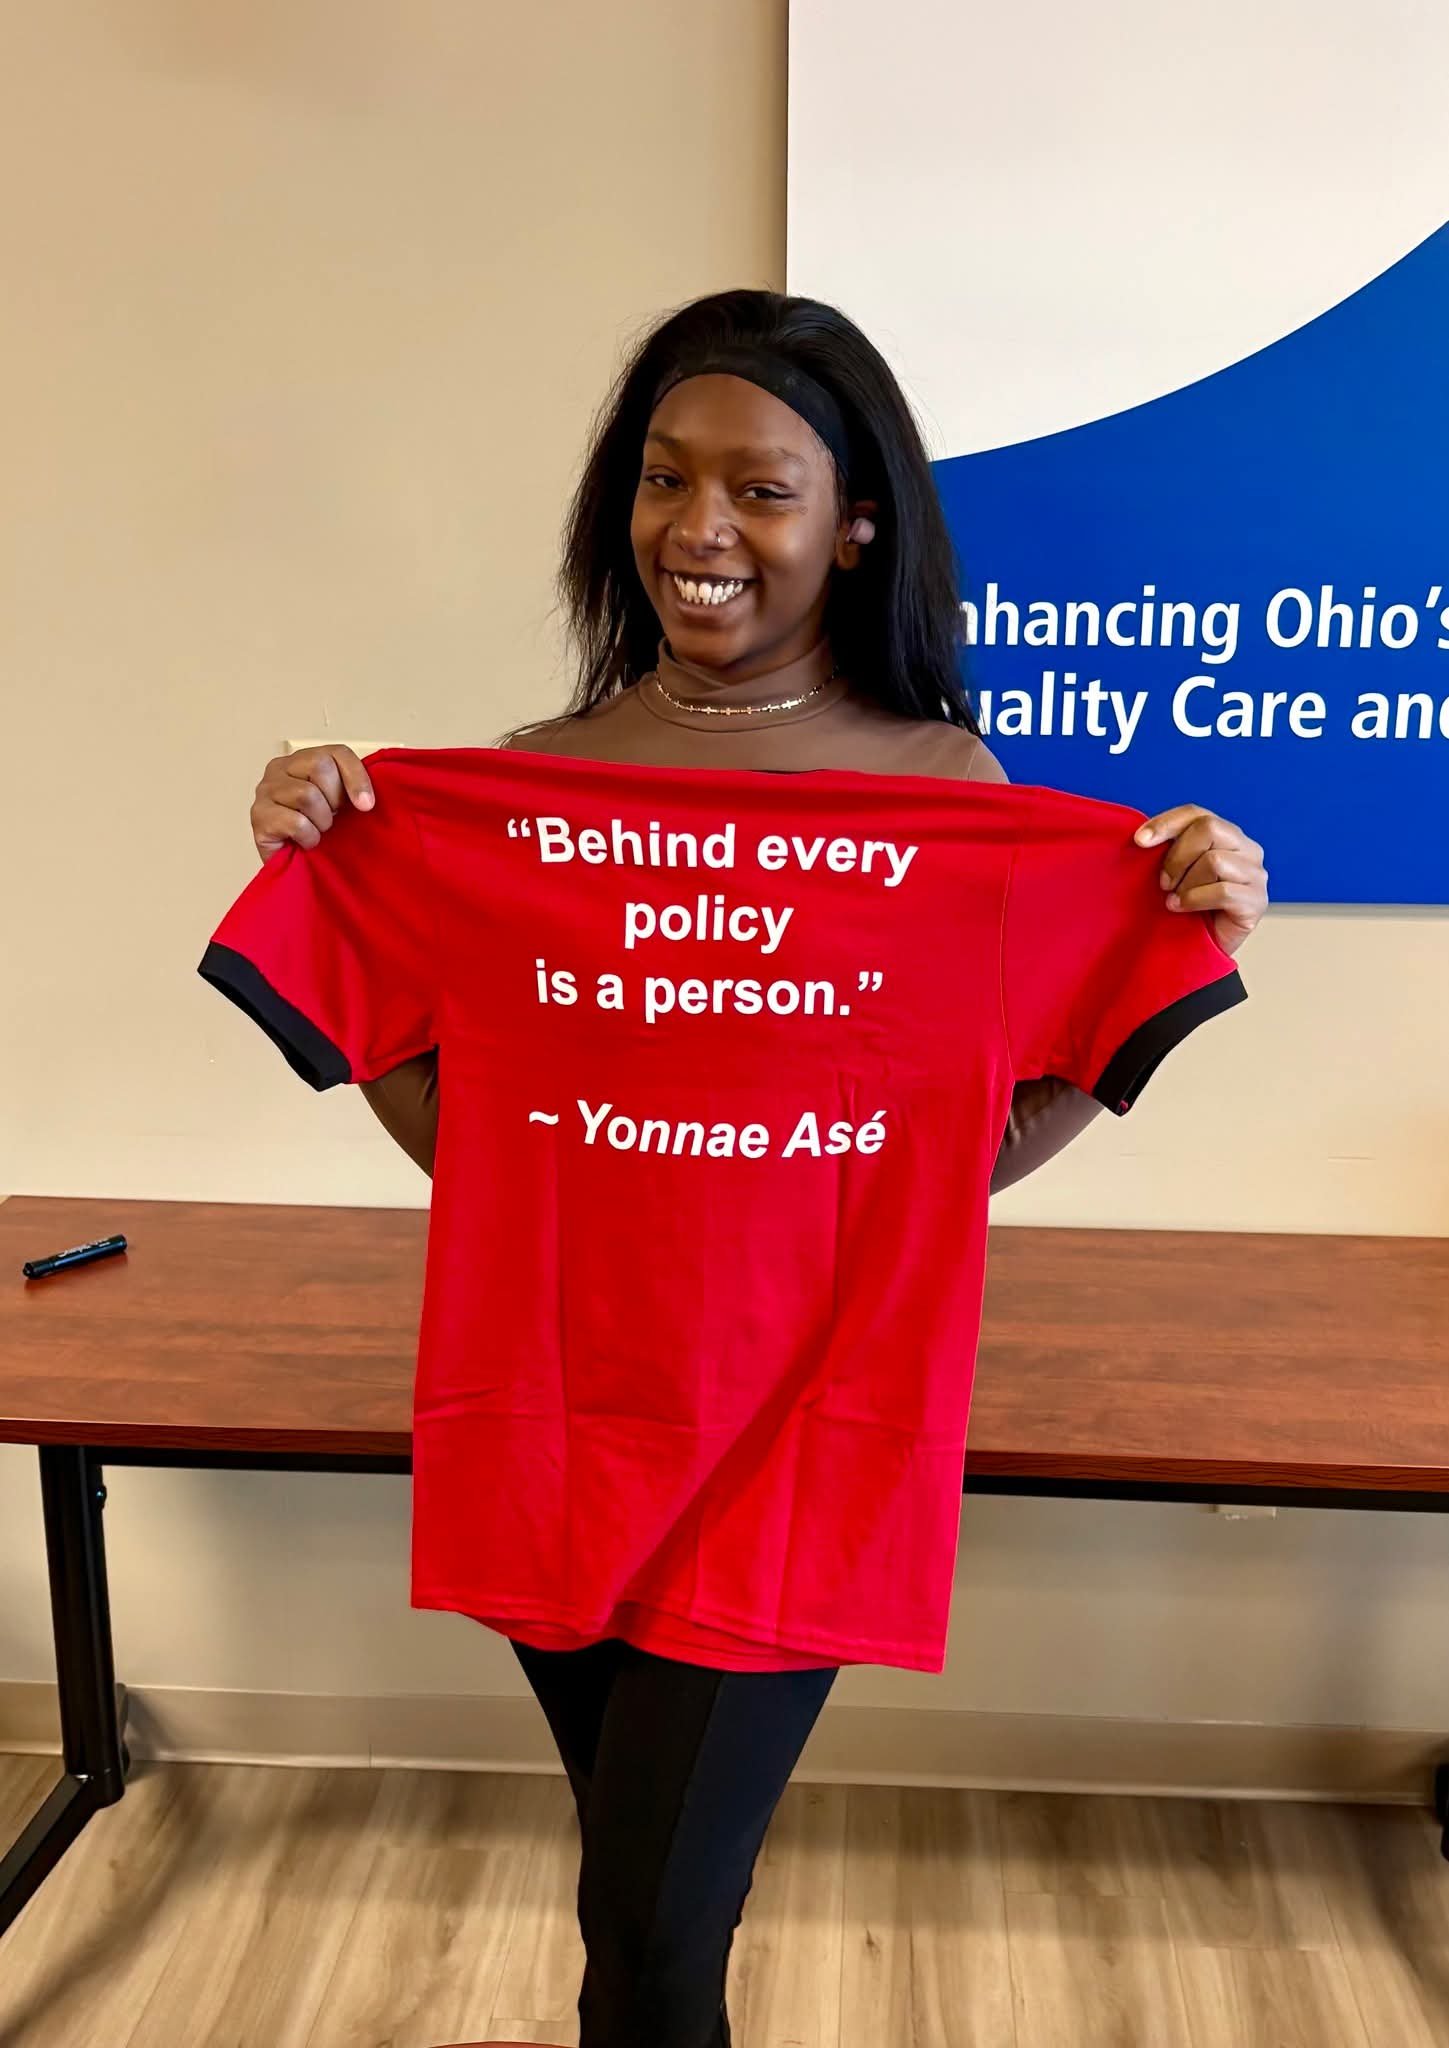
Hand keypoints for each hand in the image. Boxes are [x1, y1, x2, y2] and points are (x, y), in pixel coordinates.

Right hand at [250, 746, 374, 862]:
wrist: (296, 868)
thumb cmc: (318, 831)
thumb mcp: (340, 804)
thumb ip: (351, 788)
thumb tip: (367, 799)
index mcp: (302, 760)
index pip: (336, 752)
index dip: (357, 777)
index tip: (366, 805)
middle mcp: (279, 769)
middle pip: (319, 766)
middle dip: (334, 799)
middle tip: (331, 817)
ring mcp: (265, 791)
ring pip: (306, 794)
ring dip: (321, 820)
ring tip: (318, 830)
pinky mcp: (259, 817)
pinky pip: (295, 822)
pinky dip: (309, 837)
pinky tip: (307, 841)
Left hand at [1133, 805, 1267, 957]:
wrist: (1202, 949)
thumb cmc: (1187, 907)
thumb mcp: (1175, 872)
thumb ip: (1169, 850)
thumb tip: (1141, 837)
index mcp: (1225, 834)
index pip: (1196, 813)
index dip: (1166, 823)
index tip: (1139, 841)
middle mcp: (1246, 849)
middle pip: (1208, 829)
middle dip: (1177, 856)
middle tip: (1163, 883)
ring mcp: (1255, 875)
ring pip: (1215, 860)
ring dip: (1186, 883)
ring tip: (1175, 900)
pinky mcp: (1257, 901)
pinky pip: (1222, 890)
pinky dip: (1194, 900)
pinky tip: (1182, 908)